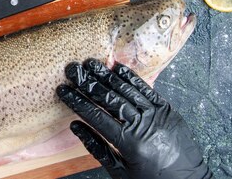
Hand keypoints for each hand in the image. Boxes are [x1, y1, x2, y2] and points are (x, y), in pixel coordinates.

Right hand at [57, 59, 211, 178]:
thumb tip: (75, 126)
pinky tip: (117, 68)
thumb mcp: (120, 172)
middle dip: (88, 83)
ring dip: (107, 75)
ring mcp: (157, 115)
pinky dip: (131, 78)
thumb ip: (96, 147)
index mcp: (130, 143)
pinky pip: (146, 90)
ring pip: (127, 90)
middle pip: (110, 99)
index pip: (96, 116)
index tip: (63, 90)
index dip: (77, 102)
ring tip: (90, 63)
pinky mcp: (167, 110)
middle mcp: (144, 125)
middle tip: (73, 69)